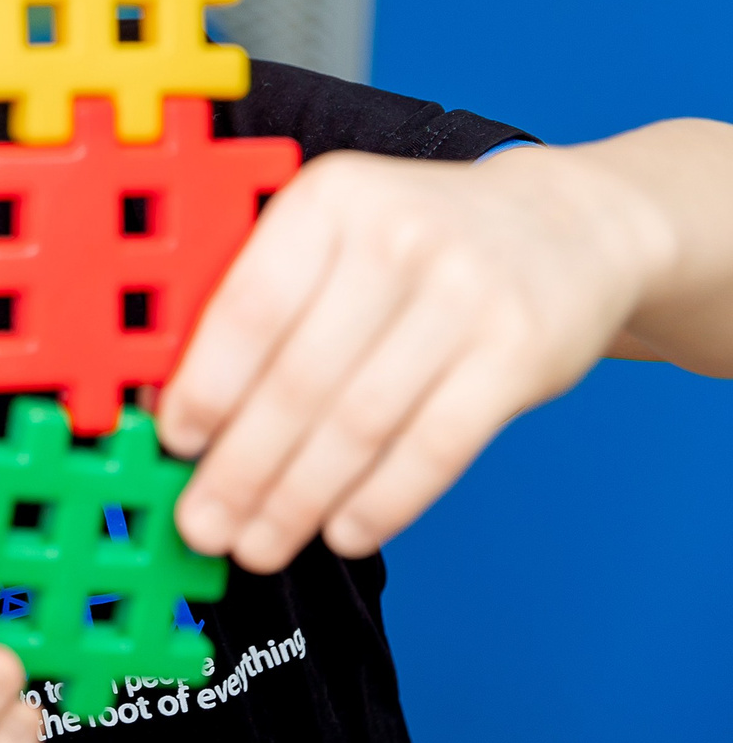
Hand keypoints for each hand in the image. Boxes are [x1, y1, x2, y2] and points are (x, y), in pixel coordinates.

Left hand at [158, 141, 671, 572]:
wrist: (570, 226)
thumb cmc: (418, 241)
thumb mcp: (341, 231)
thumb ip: (268, 297)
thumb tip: (182, 407)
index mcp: (330, 198)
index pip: (250, 307)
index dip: (206, 386)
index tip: (173, 444)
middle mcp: (396, 237)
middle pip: (300, 379)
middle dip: (242, 468)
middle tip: (205, 525)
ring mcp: (466, 295)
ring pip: (361, 423)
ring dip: (299, 498)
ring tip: (259, 544)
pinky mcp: (521, 353)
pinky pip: (435, 447)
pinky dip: (382, 501)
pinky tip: (342, 533)